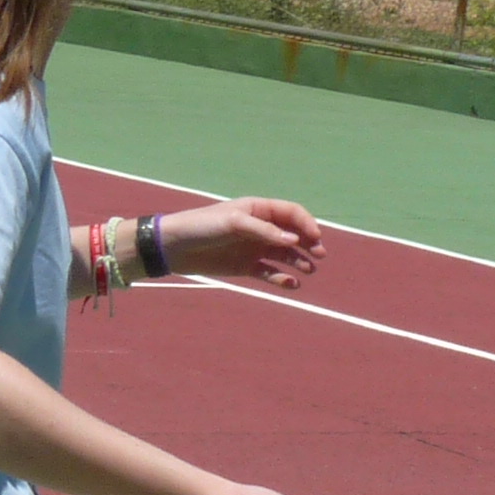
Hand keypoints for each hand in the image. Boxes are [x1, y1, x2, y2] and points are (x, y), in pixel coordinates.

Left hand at [157, 197, 324, 288]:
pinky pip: (270, 273)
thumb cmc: (202, 226)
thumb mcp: (234, 223)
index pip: (291, 213)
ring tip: (309, 270)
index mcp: (258, 209)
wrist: (174, 247)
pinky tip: (291, 284)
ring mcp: (254, 248)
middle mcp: (260, 228)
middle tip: (320, 254)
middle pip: (293, 234)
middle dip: (309, 243)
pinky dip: (282, 279)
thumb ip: (264, 231)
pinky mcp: (246, 267)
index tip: (314, 237)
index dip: (306, 223)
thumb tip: (294, 241)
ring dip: (299, 261)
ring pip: (285, 254)